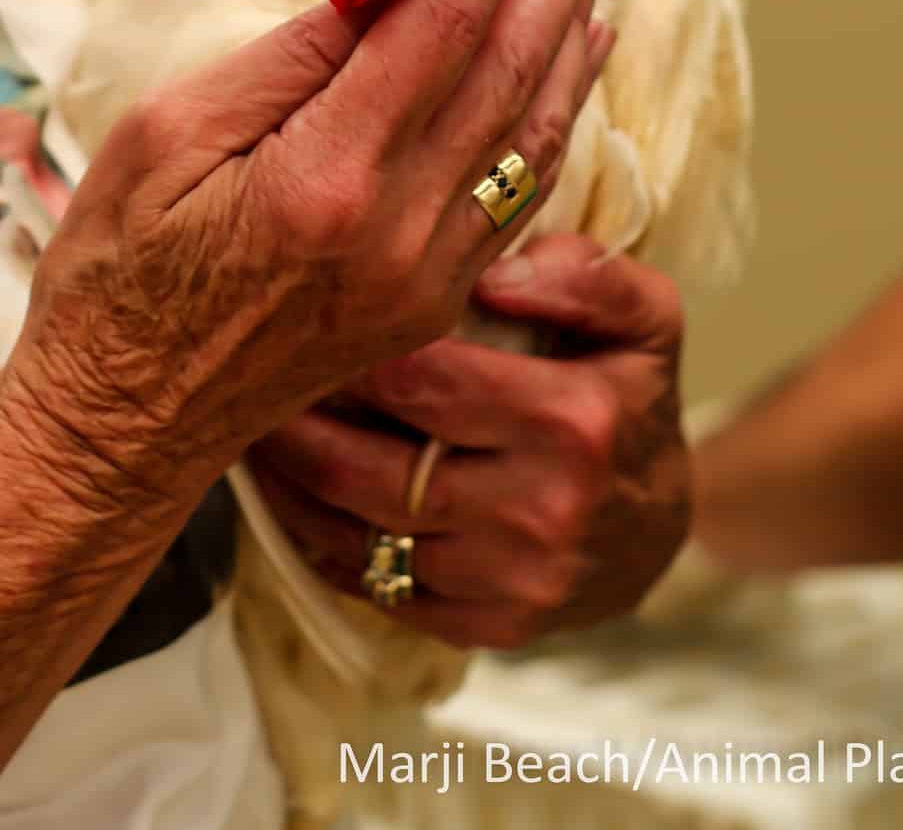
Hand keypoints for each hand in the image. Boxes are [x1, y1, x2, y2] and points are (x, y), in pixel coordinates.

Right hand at [6, 0, 618, 498]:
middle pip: (510, 67)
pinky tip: (573, 60)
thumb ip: (281, 61)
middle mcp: (406, 231)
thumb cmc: (116, 275)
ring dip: (572, 25)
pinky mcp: (435, 300)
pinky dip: (558, 110)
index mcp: (329, 179)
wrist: (126, 426)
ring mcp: (433, 275)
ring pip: (536, 129)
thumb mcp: (163, 137)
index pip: (440, 23)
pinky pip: (522, 188)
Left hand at [246, 234, 689, 647]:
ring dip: (288, 484)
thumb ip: (585, 275)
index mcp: (572, 421)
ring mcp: (514, 582)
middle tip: (241, 372)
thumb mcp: (643, 316)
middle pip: (369, 468)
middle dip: (294, 421)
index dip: (343, 346)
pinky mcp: (491, 629)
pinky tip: (287, 492)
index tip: (296, 314)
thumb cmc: (629, 394)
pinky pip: (375, 587)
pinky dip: (317, 540)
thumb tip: (494, 272)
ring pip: (358, 534)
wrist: (661, 523)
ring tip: (247, 427)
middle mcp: (541, 511)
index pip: (415, 379)